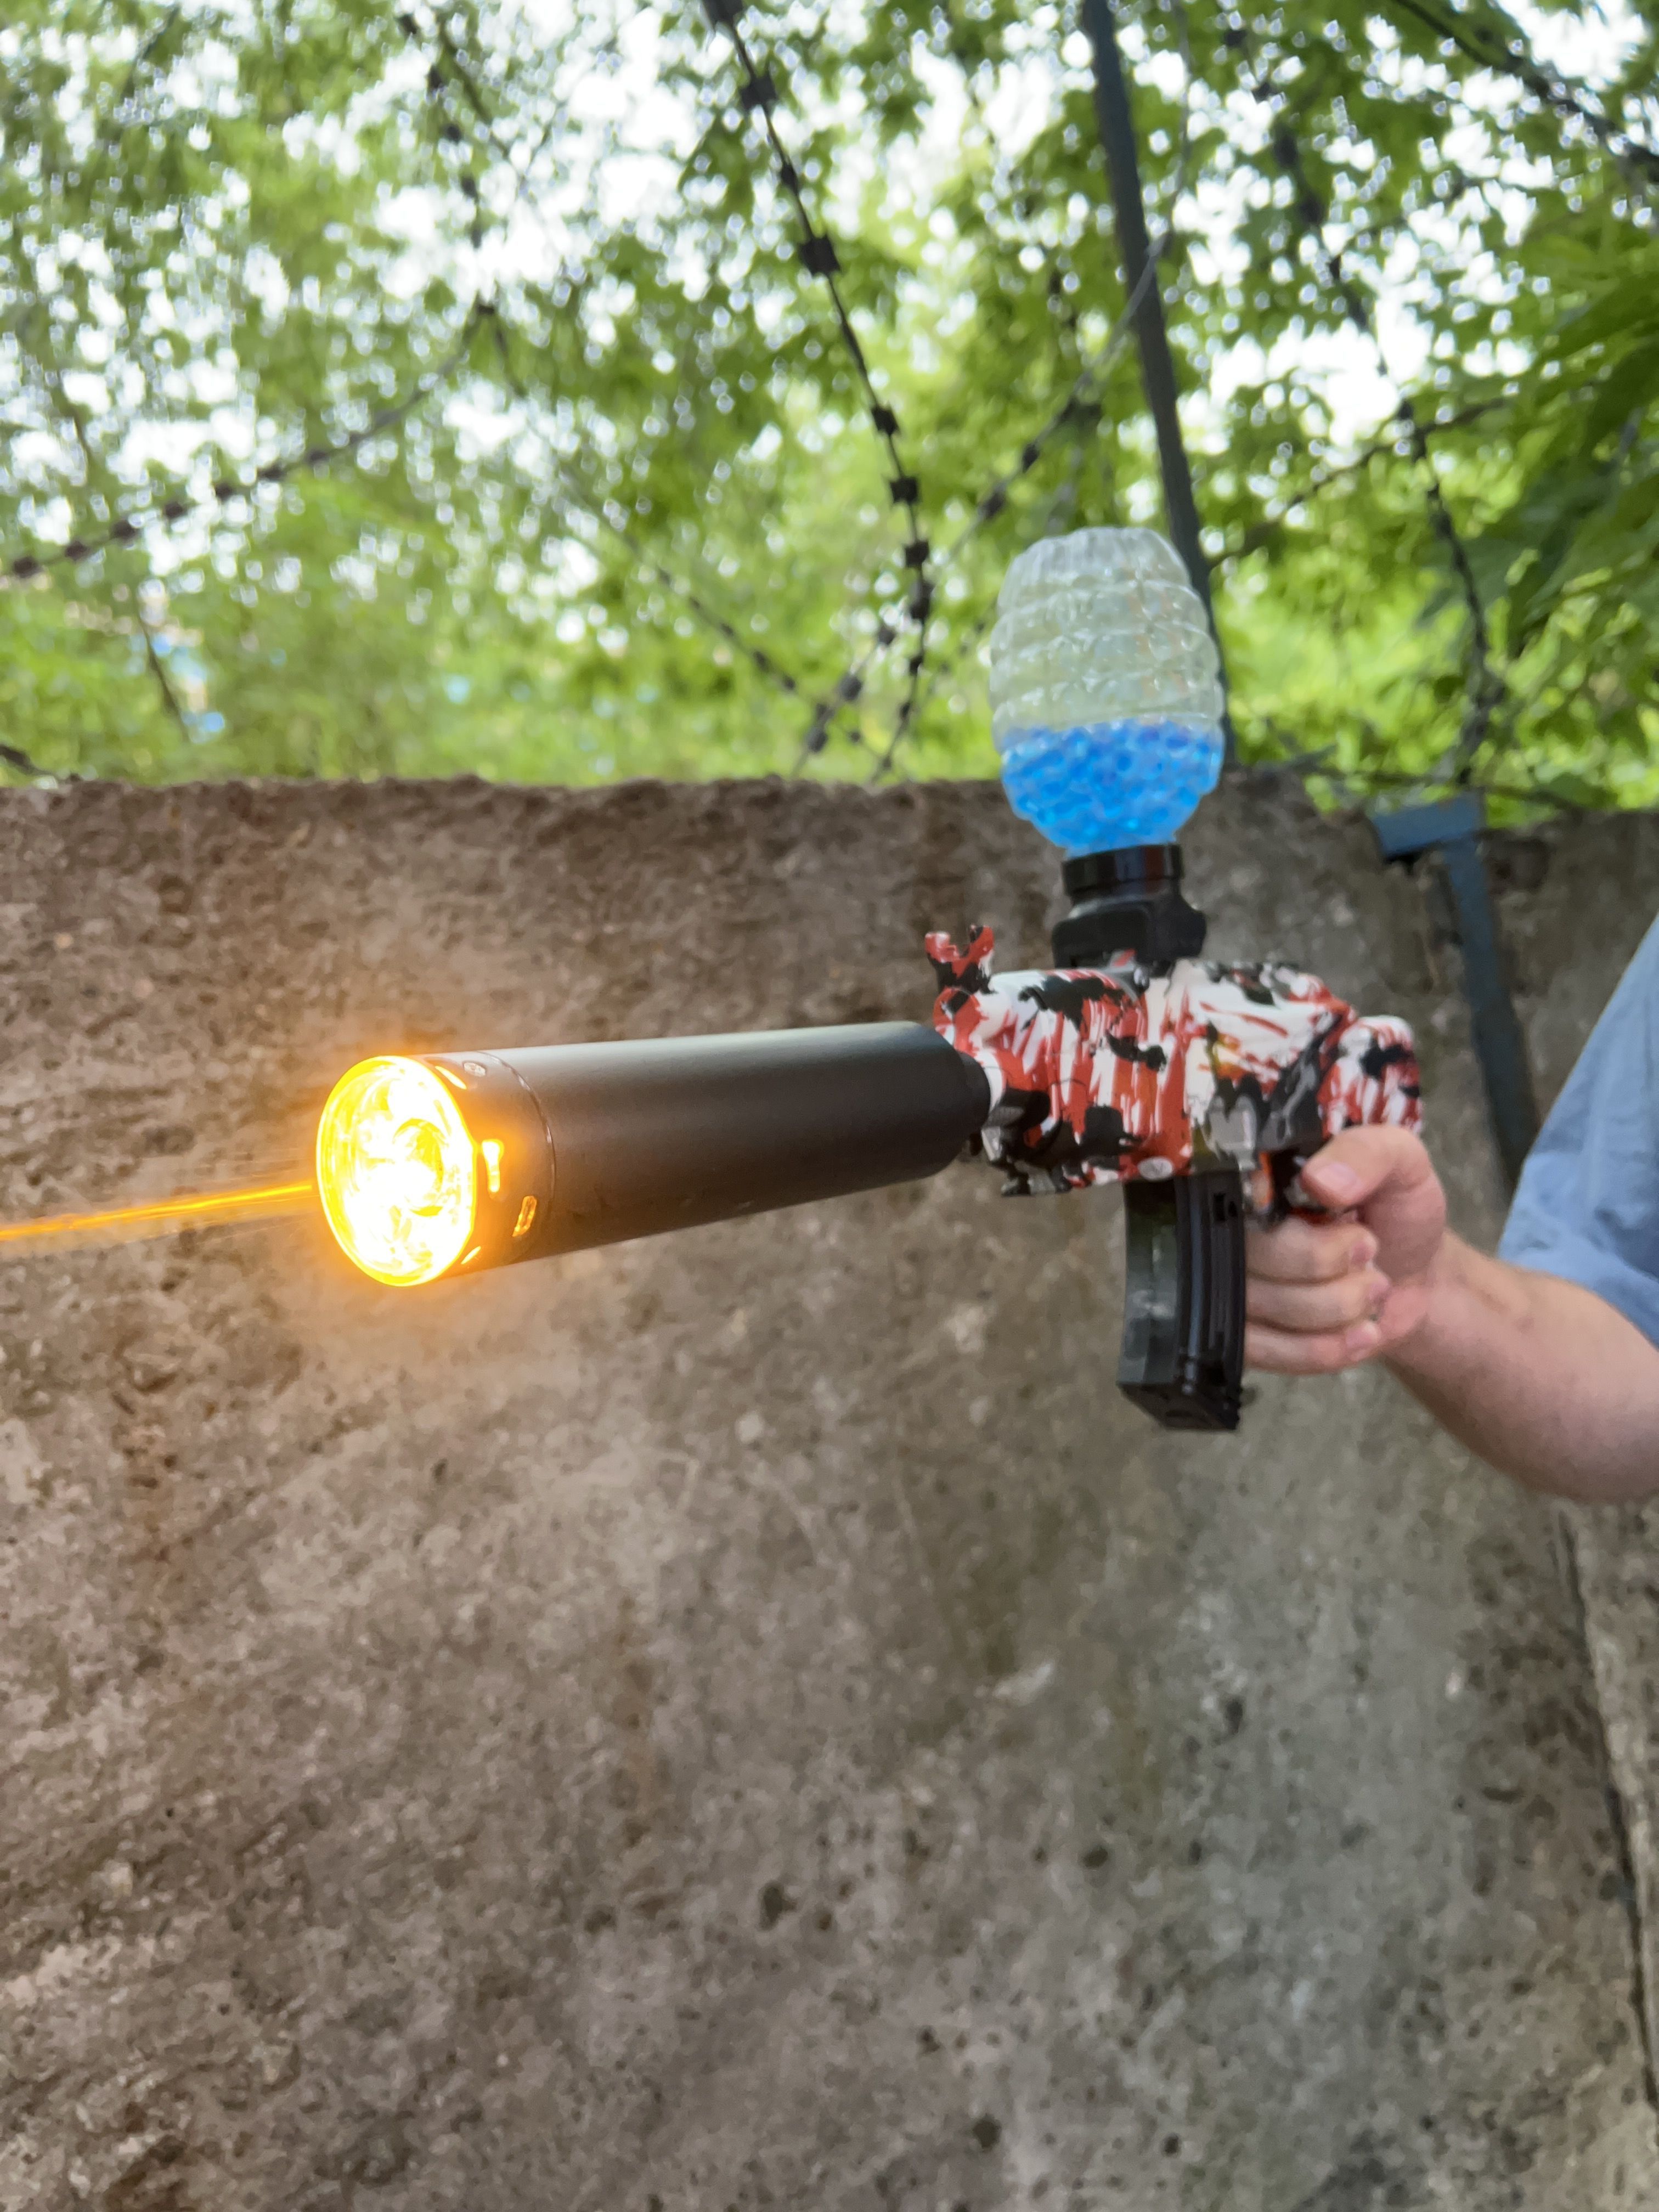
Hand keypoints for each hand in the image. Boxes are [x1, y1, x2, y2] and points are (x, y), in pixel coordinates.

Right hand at [1246, 1126, 1448, 1373]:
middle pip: (1245, 1255)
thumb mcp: (1401, 1164)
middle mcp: (1230, 1228)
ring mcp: (1229, 1284)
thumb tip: (1318, 1180)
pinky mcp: (1244, 1336)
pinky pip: (1264, 1351)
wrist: (1414, 1276)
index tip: (1343, 1219)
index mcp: (1257, 1176)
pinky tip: (1360, 1331)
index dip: (1289, 1218)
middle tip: (1370, 1250)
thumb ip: (1367, 1154)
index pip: (1232, 1195)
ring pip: (1258, 1307)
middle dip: (1324, 1264)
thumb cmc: (1397, 1212)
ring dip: (1334, 1306)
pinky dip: (1323, 1347)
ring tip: (1372, 1288)